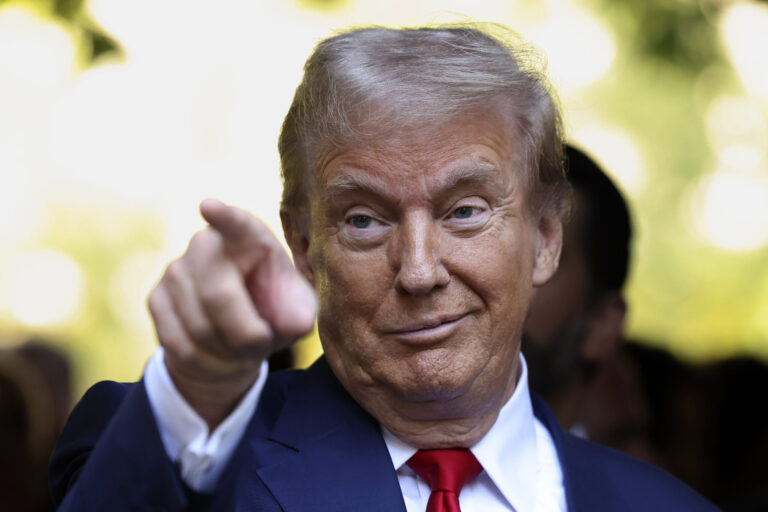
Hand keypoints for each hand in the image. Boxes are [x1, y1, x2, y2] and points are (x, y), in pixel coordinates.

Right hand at [148, 199, 316, 427]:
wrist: (235, 337)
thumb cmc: (273, 312)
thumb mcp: (296, 312)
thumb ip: (299, 315)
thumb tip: (296, 323)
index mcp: (249, 238)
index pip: (237, 225)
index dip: (225, 217)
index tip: (210, 206)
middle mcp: (206, 245)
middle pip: (219, 297)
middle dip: (246, 333)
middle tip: (265, 343)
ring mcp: (176, 270)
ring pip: (199, 327)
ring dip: (228, 353)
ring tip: (244, 348)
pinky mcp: (156, 298)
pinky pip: (179, 345)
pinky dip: (207, 363)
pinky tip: (220, 356)